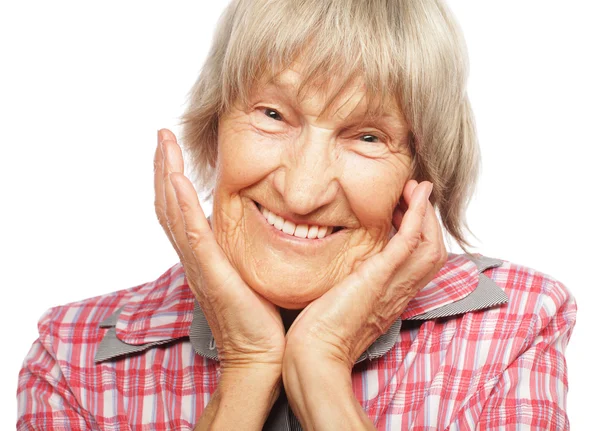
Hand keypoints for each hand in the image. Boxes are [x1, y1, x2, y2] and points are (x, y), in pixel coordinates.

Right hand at [154, 128, 285, 373]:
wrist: (262, 356)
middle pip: (170, 205)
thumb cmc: (262, 320)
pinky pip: (192, 236)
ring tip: (164, 144)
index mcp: (205, 256)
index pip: (182, 210)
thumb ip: (249, 248)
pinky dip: (182, 206)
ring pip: (174, 214)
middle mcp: (195, 258)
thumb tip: (268, 223)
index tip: (175, 149)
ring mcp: (200, 266)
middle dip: (165, 168)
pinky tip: (177, 180)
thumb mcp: (252, 272)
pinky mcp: (212, 275)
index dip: (175, 179)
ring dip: (168, 176)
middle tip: (162, 136)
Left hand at [284, 179, 446, 368]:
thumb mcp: (341, 301)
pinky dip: (417, 217)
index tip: (405, 209)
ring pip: (430, 246)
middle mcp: (399, 291)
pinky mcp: (380, 277)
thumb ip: (349, 284)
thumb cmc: (320, 332)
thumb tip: (342, 269)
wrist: (314, 353)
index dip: (420, 232)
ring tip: (413, 191)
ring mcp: (392, 284)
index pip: (420, 261)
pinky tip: (416, 196)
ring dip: (425, 214)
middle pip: (434, 252)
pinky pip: (409, 243)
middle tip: (414, 194)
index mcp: (391, 296)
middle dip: (428, 219)